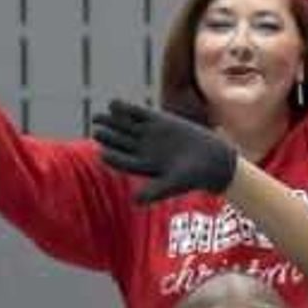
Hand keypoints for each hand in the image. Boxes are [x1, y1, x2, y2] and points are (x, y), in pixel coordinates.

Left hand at [88, 98, 240, 204]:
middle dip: (108, 136)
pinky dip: (127, 109)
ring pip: (126, 127)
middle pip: (121, 142)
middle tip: (96, 130)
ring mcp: (150, 135)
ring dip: (112, 121)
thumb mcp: (173, 184)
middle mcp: (143, 150)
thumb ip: (154, 192)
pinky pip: (139, 114)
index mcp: (143, 167)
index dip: (112, 157)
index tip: (101, 153)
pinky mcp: (159, 121)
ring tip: (98, 116)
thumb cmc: (193, 176)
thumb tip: (135, 202)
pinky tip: (113, 104)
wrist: (212, 159)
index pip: (122, 162)